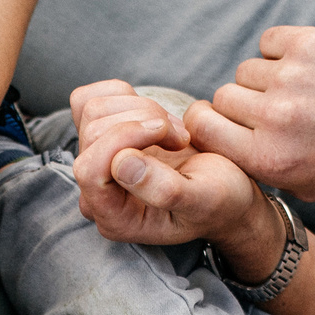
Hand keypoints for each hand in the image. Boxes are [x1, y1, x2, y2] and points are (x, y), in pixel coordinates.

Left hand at [70, 79, 269, 249]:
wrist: (224, 188)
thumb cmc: (219, 201)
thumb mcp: (205, 200)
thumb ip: (165, 190)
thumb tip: (120, 162)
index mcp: (116, 218)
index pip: (90, 169)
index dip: (123, 138)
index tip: (167, 132)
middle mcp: (96, 192)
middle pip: (93, 132)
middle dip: (142, 120)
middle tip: (181, 136)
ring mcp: (95, 162)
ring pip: (93, 110)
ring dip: (141, 108)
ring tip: (174, 131)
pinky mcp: (99, 136)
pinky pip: (90, 98)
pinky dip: (125, 95)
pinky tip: (154, 118)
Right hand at [188, 25, 314, 199]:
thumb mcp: (309, 185)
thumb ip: (263, 167)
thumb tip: (226, 141)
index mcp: (270, 160)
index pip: (203, 128)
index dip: (207, 122)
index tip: (222, 120)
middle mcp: (276, 119)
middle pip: (223, 96)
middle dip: (241, 103)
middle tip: (273, 108)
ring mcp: (292, 78)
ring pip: (247, 69)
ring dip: (266, 77)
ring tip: (301, 89)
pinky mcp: (312, 44)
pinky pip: (270, 41)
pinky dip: (282, 50)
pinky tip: (309, 66)